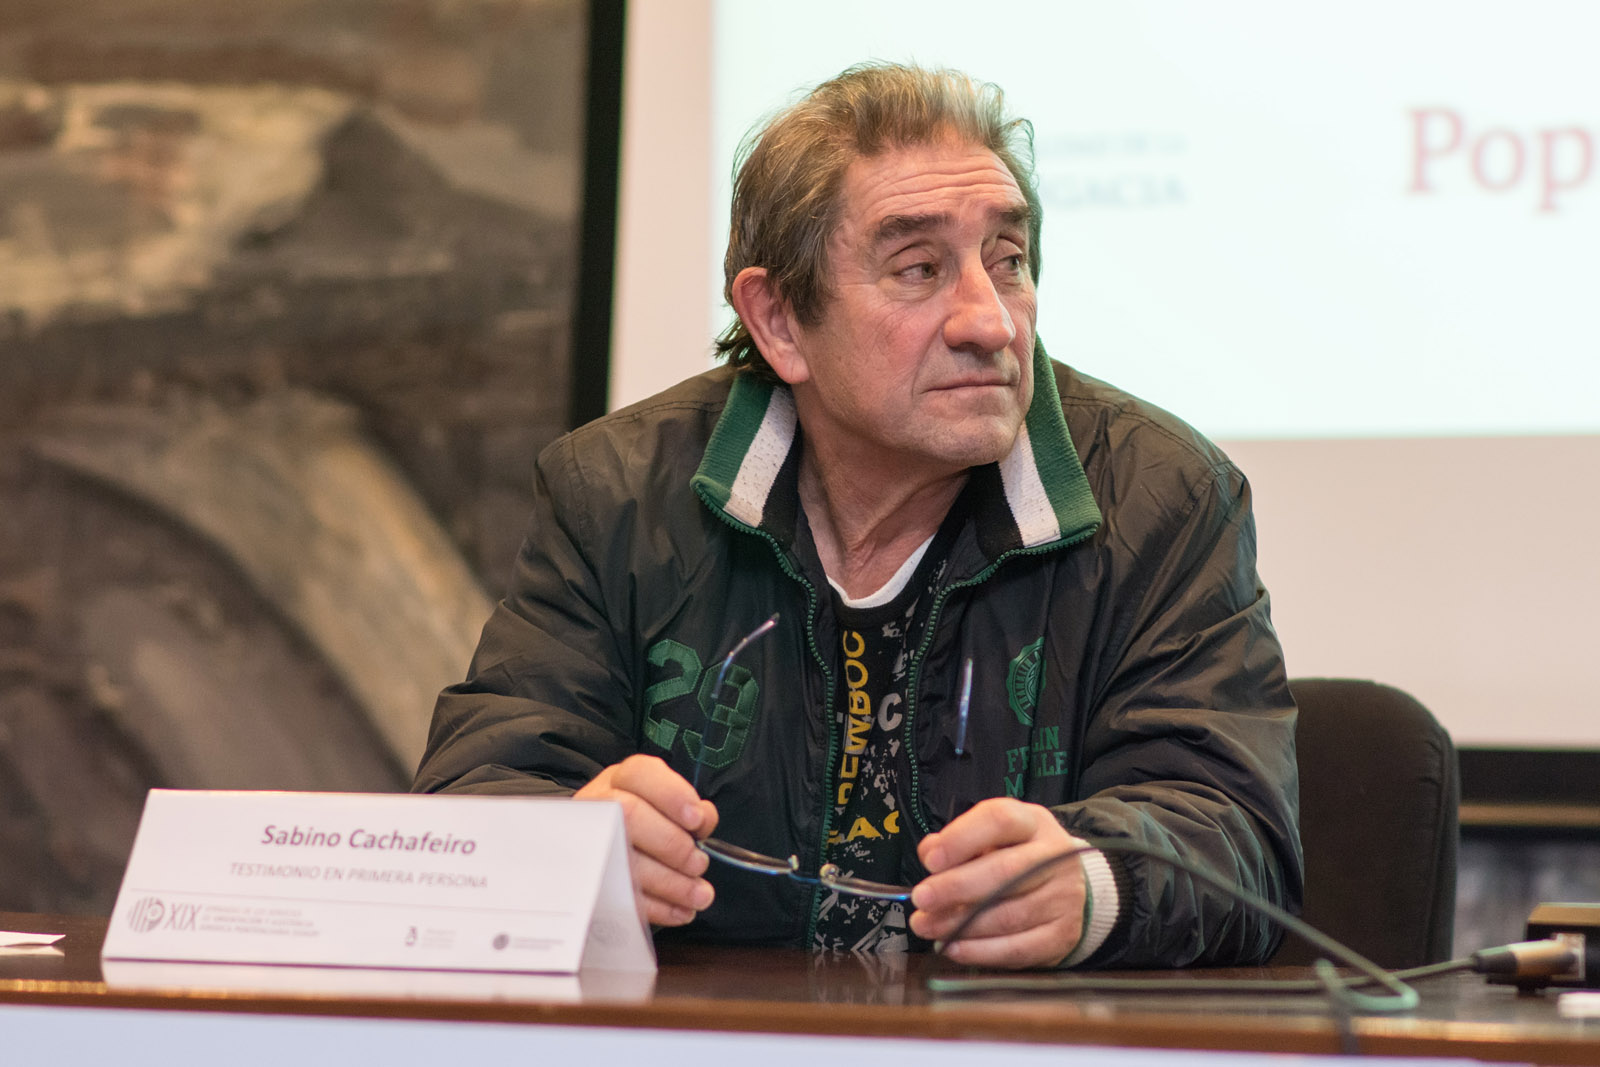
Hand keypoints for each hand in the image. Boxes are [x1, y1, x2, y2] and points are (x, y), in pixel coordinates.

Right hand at [575, 754, 718, 926]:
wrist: (601, 846)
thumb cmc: (646, 822)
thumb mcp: (666, 804)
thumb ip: (689, 807)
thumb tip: (703, 819)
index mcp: (623, 780)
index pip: (640, 773)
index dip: (671, 795)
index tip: (696, 820)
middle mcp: (601, 804)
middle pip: (630, 815)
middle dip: (672, 844)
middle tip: (699, 864)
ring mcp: (590, 840)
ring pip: (624, 858)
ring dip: (670, 883)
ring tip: (698, 894)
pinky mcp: (590, 879)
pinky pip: (620, 894)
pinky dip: (655, 907)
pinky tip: (679, 911)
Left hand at [909, 797, 1088, 968]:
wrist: (1069, 888)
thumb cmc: (1018, 858)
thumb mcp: (992, 838)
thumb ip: (958, 841)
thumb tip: (929, 853)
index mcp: (1033, 823)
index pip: (999, 820)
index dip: (962, 839)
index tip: (931, 861)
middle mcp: (1055, 857)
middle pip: (1005, 871)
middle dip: (956, 887)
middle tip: (922, 899)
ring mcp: (1064, 897)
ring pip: (1009, 915)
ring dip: (961, 925)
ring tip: (928, 926)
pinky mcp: (1062, 935)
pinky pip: (1017, 949)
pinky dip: (980, 952)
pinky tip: (954, 947)